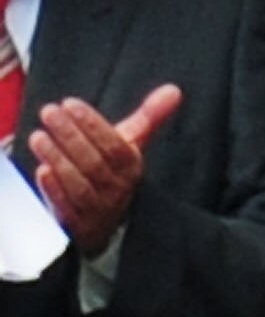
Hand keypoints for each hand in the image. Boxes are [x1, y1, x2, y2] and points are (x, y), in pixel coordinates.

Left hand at [29, 83, 176, 257]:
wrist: (104, 223)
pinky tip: (42, 171)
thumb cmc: (112, 175)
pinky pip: (68, 210)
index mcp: (131, 169)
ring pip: (81, 186)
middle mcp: (117, 191)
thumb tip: (173, 90)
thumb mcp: (130, 147)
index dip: (93, 125)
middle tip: (49, 112)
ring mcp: (97, 210)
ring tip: (38, 137)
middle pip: (96, 164)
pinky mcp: (77, 226)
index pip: (116, 147)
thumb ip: (148, 118)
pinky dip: (55, 191)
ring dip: (60, 160)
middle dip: (71, 136)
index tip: (70, 103)